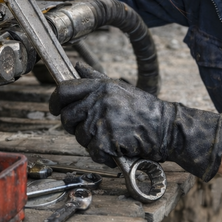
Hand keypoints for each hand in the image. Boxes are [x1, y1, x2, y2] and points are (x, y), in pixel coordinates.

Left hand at [49, 64, 221, 180]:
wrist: (167, 128)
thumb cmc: (145, 109)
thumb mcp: (120, 87)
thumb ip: (95, 78)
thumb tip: (77, 66)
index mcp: (101, 86)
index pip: (64, 90)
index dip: (55, 102)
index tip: (56, 108)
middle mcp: (99, 101)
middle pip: (67, 117)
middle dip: (75, 126)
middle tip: (92, 129)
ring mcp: (102, 121)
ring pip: (79, 137)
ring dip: (92, 141)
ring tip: (111, 137)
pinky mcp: (106, 141)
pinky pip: (92, 152)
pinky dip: (103, 155)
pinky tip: (116, 149)